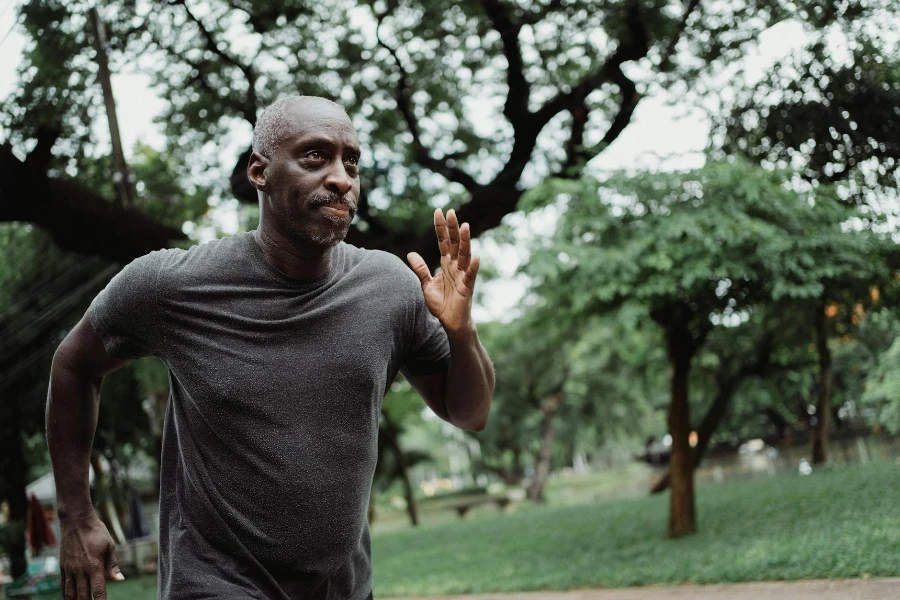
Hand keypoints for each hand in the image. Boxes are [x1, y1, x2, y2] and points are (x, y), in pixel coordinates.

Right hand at [59, 513, 122, 599]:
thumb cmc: (96, 532)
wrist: (76, 521)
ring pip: (70, 593)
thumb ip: (112, 565)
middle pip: (82, 595)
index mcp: (94, 565)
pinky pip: (63, 585)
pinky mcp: (63, 566)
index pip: (98, 589)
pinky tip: (69, 598)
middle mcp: (80, 570)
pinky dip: (65, 594)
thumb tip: (120, 580)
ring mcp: (69, 569)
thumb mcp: (109, 545)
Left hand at [407, 208, 480, 335]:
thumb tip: (410, 253)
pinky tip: (477, 257)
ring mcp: (463, 276)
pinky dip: (473, 267)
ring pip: (464, 255)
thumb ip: (421, 269)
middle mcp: (455, 266)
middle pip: (454, 243)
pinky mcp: (467, 288)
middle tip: (451, 211)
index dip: (440, 227)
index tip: (438, 211)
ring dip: (465, 241)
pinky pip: (471, 276)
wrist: (451, 324)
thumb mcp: (427, 285)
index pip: (443, 241)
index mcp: (446, 264)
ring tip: (465, 226)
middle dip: (452, 227)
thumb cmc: (441, 305)